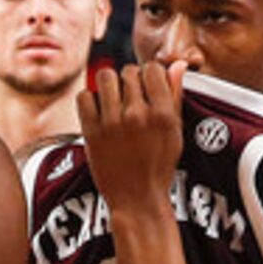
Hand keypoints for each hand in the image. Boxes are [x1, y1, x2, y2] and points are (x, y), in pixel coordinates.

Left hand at [77, 62, 184, 214]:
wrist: (138, 199)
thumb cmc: (159, 166)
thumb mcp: (175, 132)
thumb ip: (175, 96)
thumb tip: (178, 64)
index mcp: (163, 114)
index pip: (152, 69)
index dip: (148, 75)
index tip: (146, 87)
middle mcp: (138, 115)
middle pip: (128, 72)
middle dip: (129, 81)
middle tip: (129, 98)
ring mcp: (113, 123)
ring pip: (105, 77)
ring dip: (109, 85)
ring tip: (113, 99)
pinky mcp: (92, 132)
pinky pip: (84, 96)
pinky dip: (89, 100)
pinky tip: (98, 111)